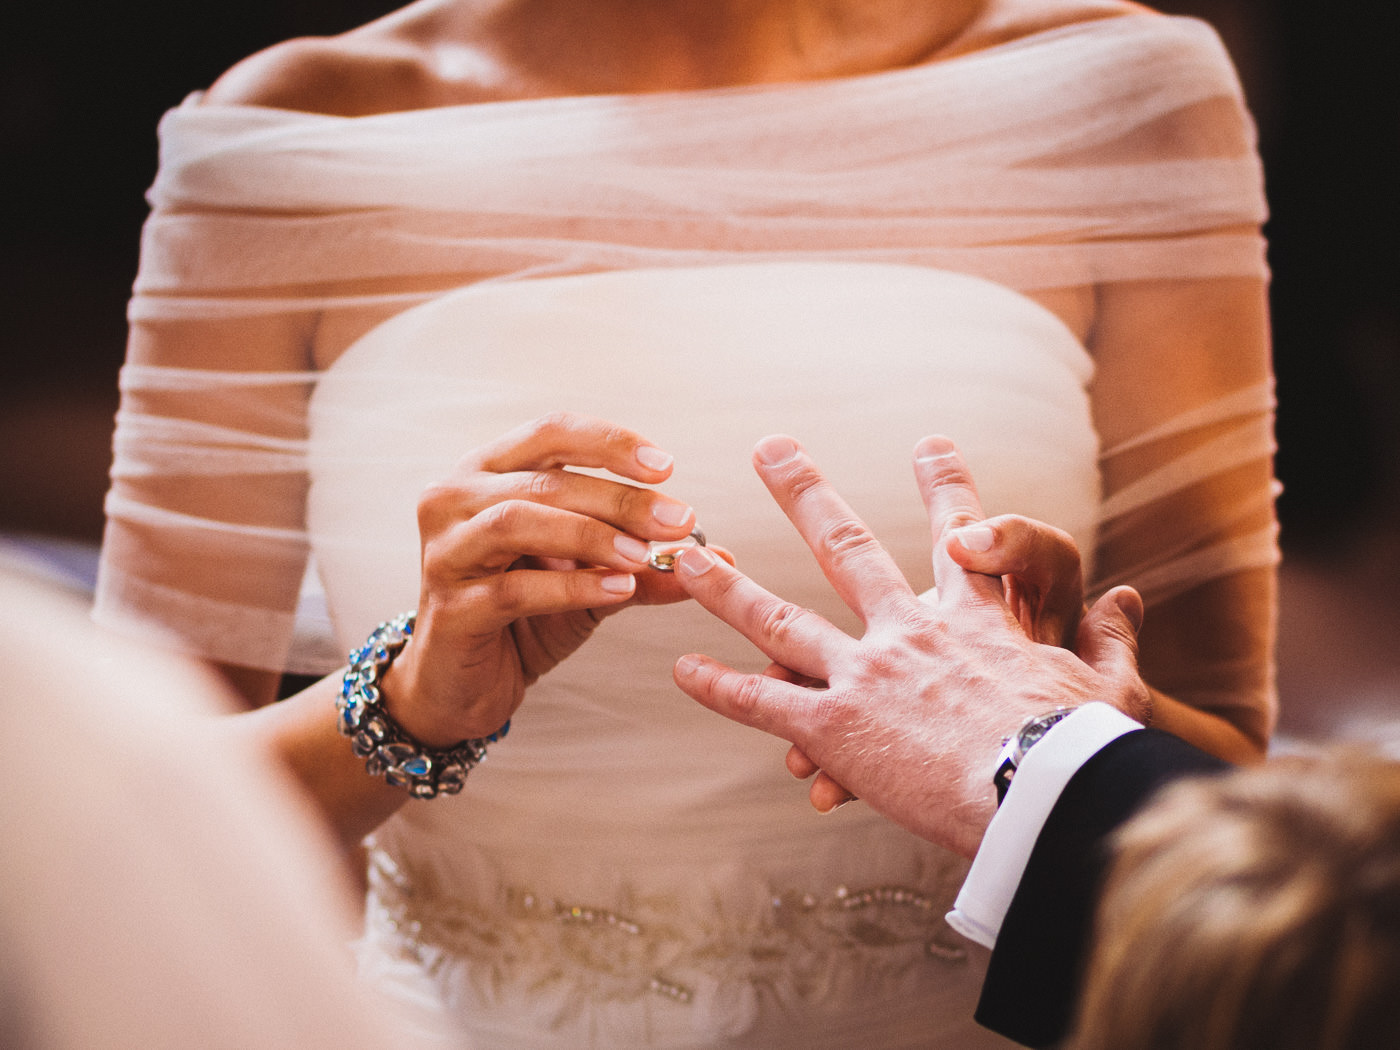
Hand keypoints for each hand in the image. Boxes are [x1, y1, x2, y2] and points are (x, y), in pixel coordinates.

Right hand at [383, 412, 706, 746]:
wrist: (460, 687)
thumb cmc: (522, 619)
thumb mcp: (593, 583)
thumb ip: (646, 564)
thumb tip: (720, 557)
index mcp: (488, 472)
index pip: (551, 432)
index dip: (610, 443)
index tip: (666, 466)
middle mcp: (455, 498)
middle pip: (545, 479)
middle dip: (619, 497)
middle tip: (680, 518)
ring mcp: (446, 551)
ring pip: (519, 521)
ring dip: (592, 534)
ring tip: (646, 555)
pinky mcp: (449, 607)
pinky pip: (515, 588)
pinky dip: (572, 586)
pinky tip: (619, 591)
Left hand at [672, 434, 1147, 858]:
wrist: (1044, 793)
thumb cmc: (1086, 748)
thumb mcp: (1111, 687)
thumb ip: (1112, 637)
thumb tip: (1129, 598)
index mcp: (974, 620)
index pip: (960, 537)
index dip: (946, 488)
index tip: (929, 444)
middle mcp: (907, 632)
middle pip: (845, 549)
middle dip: (806, 494)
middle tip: (772, 449)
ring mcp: (864, 675)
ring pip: (779, 619)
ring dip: (729, 585)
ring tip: (691, 554)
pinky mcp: (834, 729)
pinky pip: (763, 703)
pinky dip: (720, 687)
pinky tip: (681, 671)